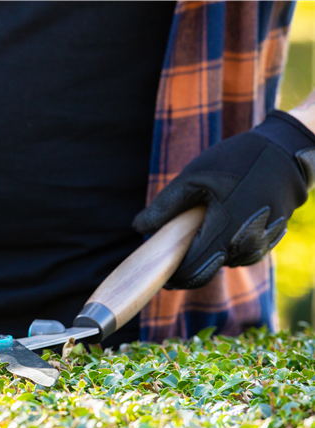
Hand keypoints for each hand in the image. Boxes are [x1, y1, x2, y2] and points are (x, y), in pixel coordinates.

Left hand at [133, 110, 314, 289]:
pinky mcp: (269, 242)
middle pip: (207, 271)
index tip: (159, 272)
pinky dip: (226, 245)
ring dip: (208, 254)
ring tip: (201, 226)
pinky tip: (223, 223)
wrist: (287, 153)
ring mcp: (259, 246)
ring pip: (223, 262)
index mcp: (223, 231)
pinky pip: (240, 253)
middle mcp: (244, 245)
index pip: (191, 270)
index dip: (172, 275)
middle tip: (171, 254)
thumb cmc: (238, 161)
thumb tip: (139, 228)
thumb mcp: (193, 177)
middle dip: (187, 267)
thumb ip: (165, 206)